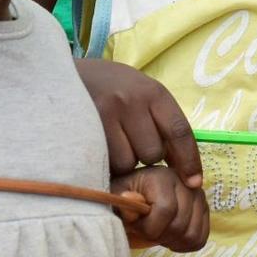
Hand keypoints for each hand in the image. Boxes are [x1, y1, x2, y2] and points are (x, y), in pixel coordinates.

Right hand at [77, 58, 202, 186]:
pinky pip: (106, 163)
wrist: (62, 73)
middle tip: (130, 142)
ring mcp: (106, 113)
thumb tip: (183, 169)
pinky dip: (105, 162)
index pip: (179, 131)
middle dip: (145, 157)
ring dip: (124, 162)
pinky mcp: (86, 128)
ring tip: (112, 143)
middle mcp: (132, 100)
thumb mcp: (139, 92)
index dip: (189, 160)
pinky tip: (98, 147)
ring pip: (129, 163)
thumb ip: (159, 122)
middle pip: (153, 153)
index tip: (194, 183)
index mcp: (152, 92)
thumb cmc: (108, 87)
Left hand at [112, 165, 208, 251]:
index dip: (149, 227)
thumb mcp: (116, 199)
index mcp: (162, 176)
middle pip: (180, 225)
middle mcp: (185, 182)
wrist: (137, 199)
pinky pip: (200, 239)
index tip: (135, 226)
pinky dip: (184, 245)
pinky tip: (169, 237)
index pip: (166, 210)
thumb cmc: (124, 199)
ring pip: (192, 234)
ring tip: (157, 232)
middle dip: (159, 236)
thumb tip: (127, 198)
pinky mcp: (204, 210)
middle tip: (146, 231)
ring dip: (172, 241)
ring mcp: (198, 196)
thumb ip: (122, 203)